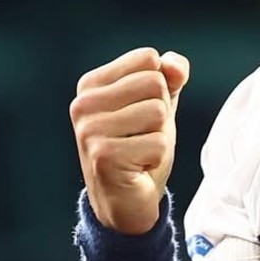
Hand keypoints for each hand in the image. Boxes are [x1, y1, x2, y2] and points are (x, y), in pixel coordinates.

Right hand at [71, 47, 190, 233]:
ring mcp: (90, 129)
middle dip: (161, 114)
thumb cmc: (141, 149)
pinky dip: (157, 158)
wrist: (126, 201)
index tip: (141, 114)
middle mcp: (83, 103)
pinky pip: (159, 143)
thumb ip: (170, 79)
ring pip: (158, 112)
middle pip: (155, 83)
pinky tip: (137, 167)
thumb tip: (176, 65)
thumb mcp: (158, 107)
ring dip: (159, 137)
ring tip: (139, 151)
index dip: (161, 88)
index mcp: (91, 84)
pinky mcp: (104, 155)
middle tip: (141, 136)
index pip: (149, 59)